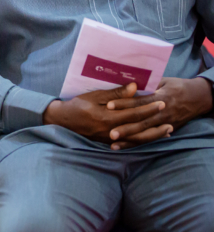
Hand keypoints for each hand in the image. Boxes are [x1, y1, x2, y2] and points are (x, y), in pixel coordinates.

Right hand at [42, 83, 165, 144]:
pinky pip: (129, 144)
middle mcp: (110, 131)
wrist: (62, 120)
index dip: (148, 109)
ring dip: (152, 136)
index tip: (161, 103)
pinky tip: (150, 138)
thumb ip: (116, 94)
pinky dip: (142, 141)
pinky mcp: (108, 143)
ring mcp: (109, 139)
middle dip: (155, 124)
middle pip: (138, 129)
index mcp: (107, 117)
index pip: (133, 114)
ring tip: (166, 131)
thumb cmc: (77, 105)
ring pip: (136, 140)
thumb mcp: (94, 95)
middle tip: (170, 119)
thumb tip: (135, 88)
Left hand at [105, 77, 212, 149]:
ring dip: (129, 139)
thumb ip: (147, 84)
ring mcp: (166, 124)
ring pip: (145, 133)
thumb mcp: (163, 81)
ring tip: (113, 144)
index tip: (108, 105)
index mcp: (161, 98)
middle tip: (110, 133)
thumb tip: (128, 83)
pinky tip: (123, 147)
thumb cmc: (176, 86)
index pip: (140, 102)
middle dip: (126, 128)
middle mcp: (163, 113)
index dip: (125, 104)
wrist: (197, 98)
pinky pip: (150, 138)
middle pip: (142, 122)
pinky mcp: (167, 130)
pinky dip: (137, 143)